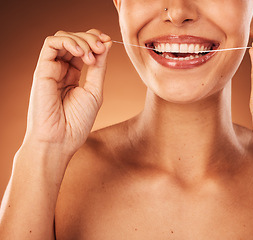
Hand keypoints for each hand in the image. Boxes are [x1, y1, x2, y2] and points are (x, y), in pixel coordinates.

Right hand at [24, 29, 111, 155]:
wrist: (60, 140)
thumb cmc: (77, 122)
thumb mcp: (95, 91)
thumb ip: (98, 67)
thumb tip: (106, 43)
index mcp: (73, 75)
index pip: (84, 47)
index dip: (96, 40)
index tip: (109, 42)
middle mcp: (61, 69)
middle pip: (75, 39)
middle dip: (92, 38)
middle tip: (102, 47)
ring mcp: (51, 68)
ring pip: (63, 38)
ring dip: (82, 40)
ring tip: (92, 54)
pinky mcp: (41, 69)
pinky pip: (50, 43)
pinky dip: (67, 41)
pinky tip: (80, 52)